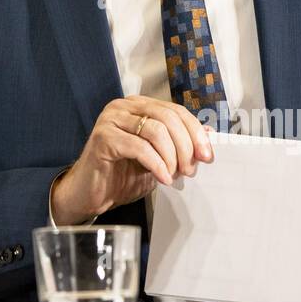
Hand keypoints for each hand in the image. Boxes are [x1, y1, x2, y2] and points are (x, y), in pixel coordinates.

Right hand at [50, 97, 214, 225]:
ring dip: (172, 156)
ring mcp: (111, 120)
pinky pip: (139, 147)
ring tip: (174, 175)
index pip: (175, 110)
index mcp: (137, 106)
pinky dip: (157, 165)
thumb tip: (209, 134)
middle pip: (167, 117)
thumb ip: (178, 144)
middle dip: (186, 145)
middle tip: (190, 170)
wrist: (91, 195)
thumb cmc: (121, 176)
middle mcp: (123, 107)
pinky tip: (162, 179)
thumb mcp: (158, 159)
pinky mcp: (103, 137)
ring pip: (155, 130)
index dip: (195, 132)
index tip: (207, 156)